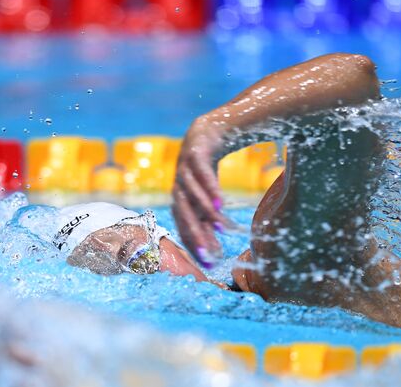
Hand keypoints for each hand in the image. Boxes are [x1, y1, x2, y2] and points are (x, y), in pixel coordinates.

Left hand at [172, 118, 231, 268]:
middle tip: (209, 254)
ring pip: (192, 195)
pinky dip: (209, 188)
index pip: (185, 228)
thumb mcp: (208, 200)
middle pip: (184, 215)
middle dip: (197, 235)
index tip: (209, 264)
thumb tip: (216, 254)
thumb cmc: (206, 173)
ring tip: (222, 228)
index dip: (196, 246)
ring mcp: (183, 172)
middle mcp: (178, 189)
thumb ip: (210, 223)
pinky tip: (221, 202)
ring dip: (206, 213)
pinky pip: (201, 174)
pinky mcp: (193, 155)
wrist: (205, 135)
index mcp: (180, 203)